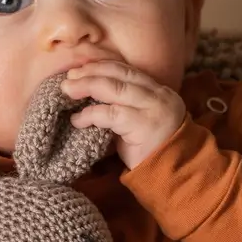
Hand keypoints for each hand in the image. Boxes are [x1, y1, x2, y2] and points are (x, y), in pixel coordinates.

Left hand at [60, 61, 186, 169]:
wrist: (173, 174)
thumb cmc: (152, 152)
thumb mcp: (140, 121)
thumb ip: (124, 106)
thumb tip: (90, 96)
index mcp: (159, 91)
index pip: (128, 70)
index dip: (102, 66)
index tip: (82, 68)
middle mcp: (158, 95)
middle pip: (120, 75)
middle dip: (92, 72)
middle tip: (69, 76)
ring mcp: (152, 108)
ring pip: (114, 89)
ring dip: (87, 86)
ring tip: (67, 90)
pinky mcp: (143, 124)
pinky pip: (111, 114)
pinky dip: (90, 114)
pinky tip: (78, 119)